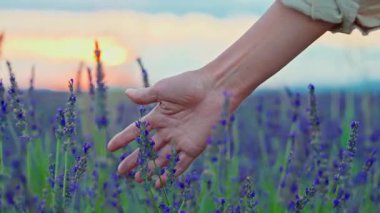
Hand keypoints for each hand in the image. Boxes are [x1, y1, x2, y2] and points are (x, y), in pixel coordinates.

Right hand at [107, 70, 226, 186]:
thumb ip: (145, 96)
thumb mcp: (163, 89)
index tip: (110, 148)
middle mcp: (167, 130)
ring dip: (150, 168)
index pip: (136, 131)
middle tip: (121, 171)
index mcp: (158, 116)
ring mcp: (179, 140)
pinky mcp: (193, 147)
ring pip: (161, 158)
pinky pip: (180, 164)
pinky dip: (170, 173)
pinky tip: (160, 182)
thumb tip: (127, 93)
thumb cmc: (189, 85)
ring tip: (138, 178)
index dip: (123, 139)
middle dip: (134, 160)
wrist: (214, 89)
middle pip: (147, 148)